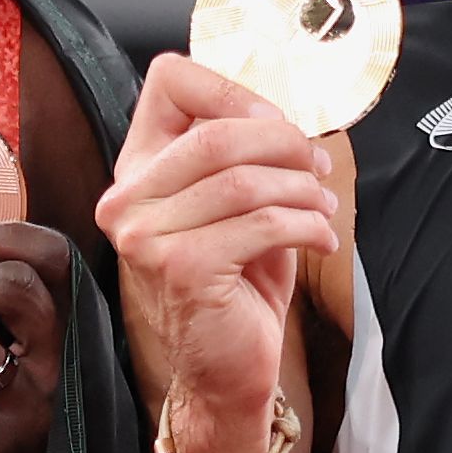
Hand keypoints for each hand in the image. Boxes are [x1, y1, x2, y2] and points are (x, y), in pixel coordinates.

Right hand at [98, 55, 336, 452]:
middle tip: (317, 168)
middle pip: (217, 132)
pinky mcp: (182, 268)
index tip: (277, 123)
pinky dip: (307, 225)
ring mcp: (146, 235)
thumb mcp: (235, 206)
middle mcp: (127, 199)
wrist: (226, 370)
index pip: (169, 82)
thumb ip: (241, 154)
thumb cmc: (237, 282)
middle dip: (284, 144)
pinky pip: (263, 223)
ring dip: (302, 190)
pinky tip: (321, 239)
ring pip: (245, 180)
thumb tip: (284, 114)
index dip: (233, 91)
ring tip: (324, 208)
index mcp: (136, 169)